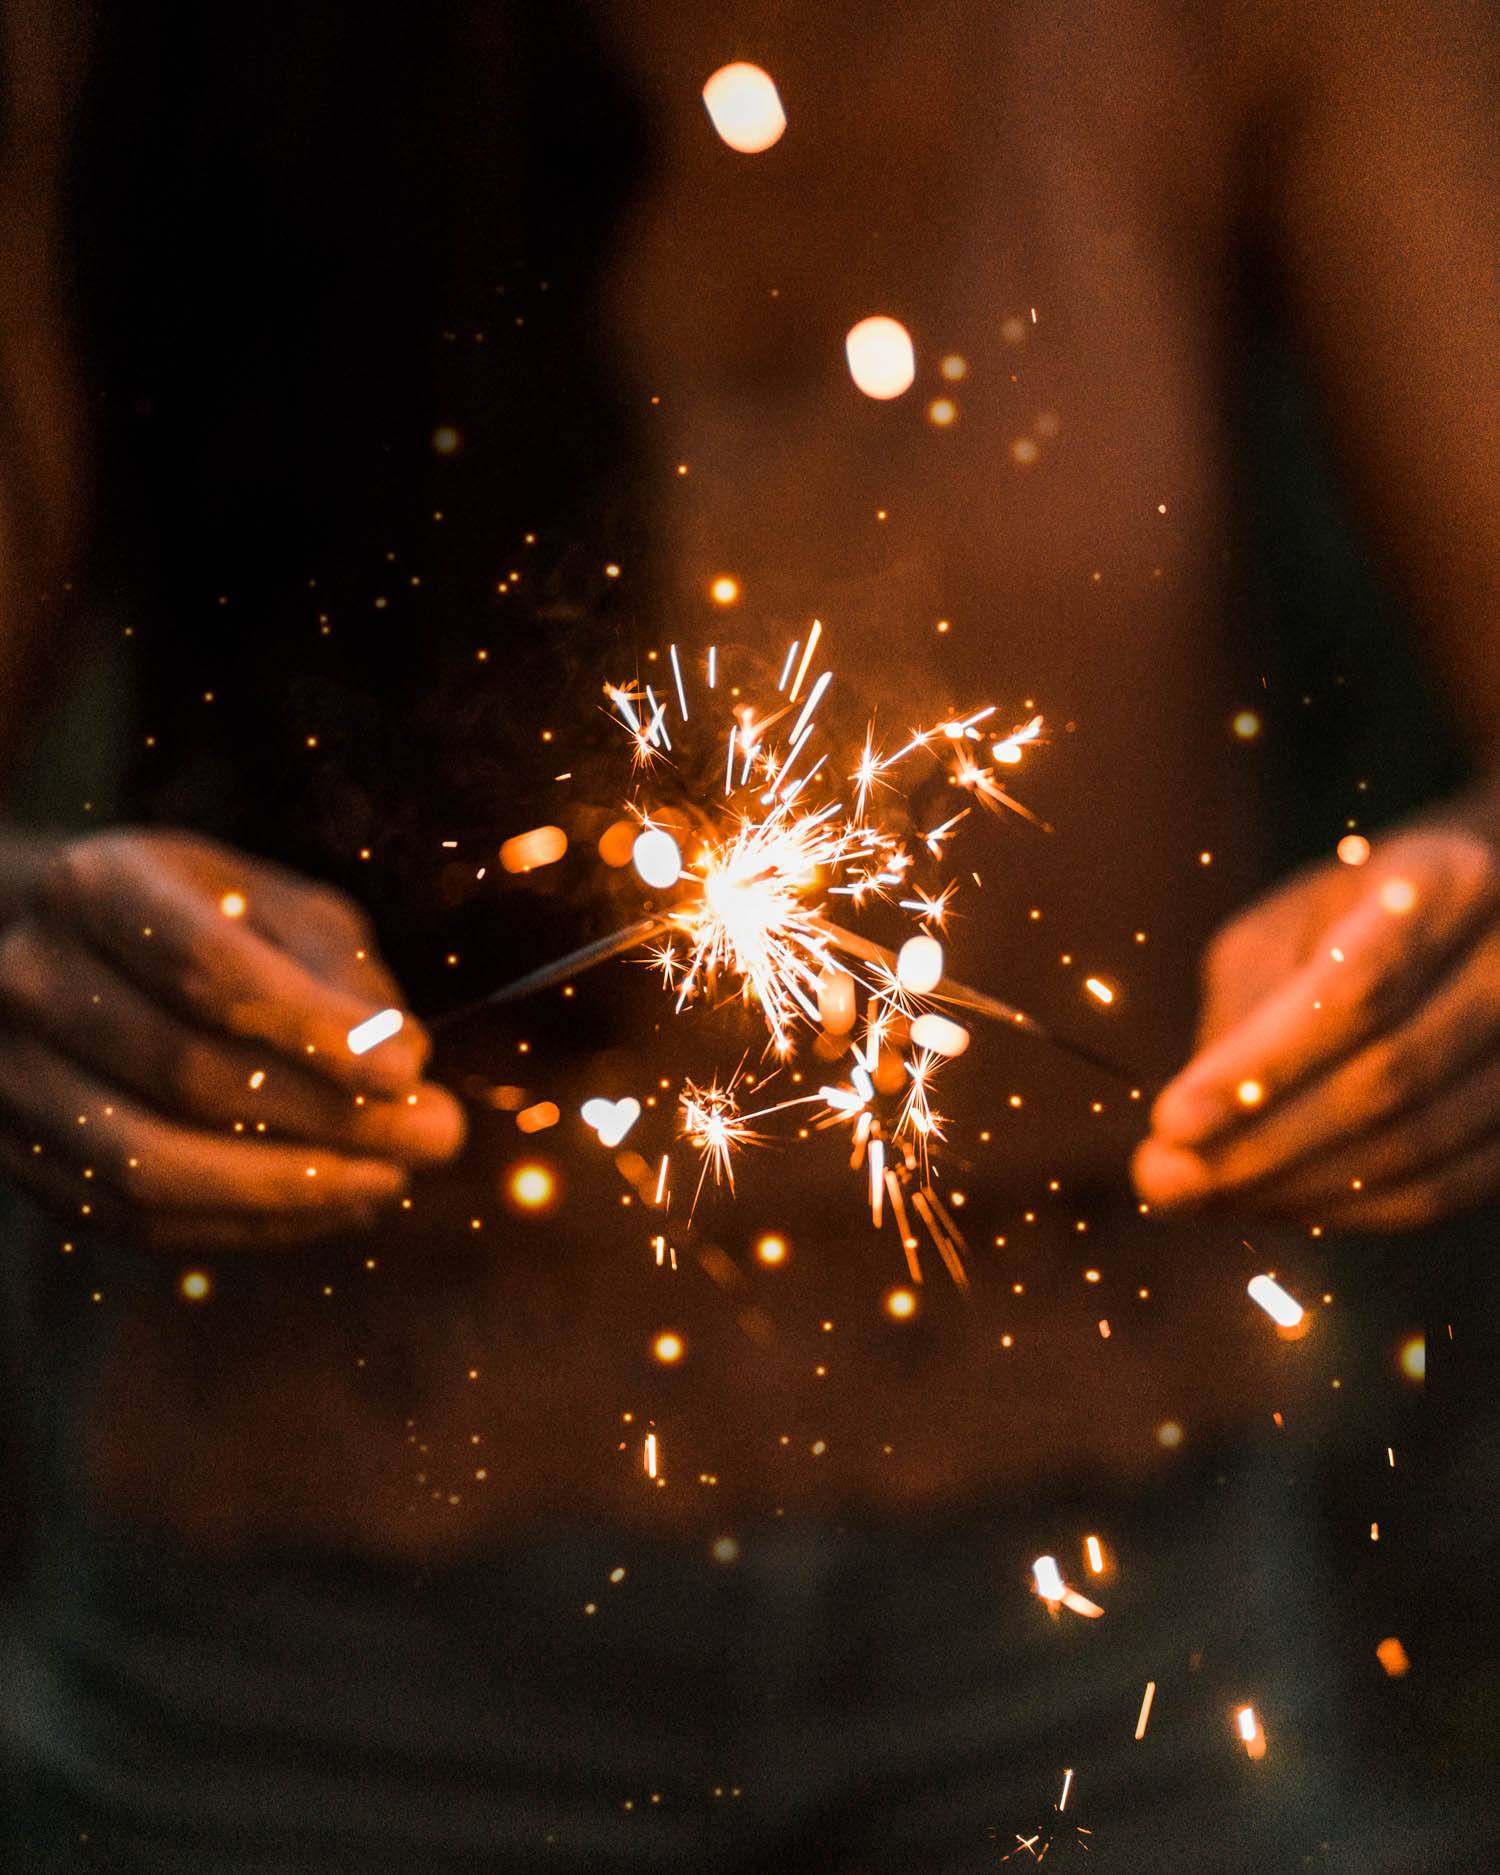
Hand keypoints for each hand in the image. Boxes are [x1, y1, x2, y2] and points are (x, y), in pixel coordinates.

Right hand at [0, 829, 464, 1246]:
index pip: (209, 972)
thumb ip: (339, 970)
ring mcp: (10, 1075)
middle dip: (329, 1119)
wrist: (61, 950)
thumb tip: (405, 1061)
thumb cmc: (200, 919)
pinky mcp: (17, 1156)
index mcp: (99, 888)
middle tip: (437, 1139)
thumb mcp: (274, 904)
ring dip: (288, 1190)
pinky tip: (332, 1208)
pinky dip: (243, 1226)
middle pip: (188, 1073)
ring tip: (390, 1182)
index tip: (409, 1073)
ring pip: (150, 1164)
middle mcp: (33, 979)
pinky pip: (132, 1218)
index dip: (315, 1031)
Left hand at [1132, 821, 1499, 1229]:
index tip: (1170, 1122)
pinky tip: (1277, 1205)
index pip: (1353, 994)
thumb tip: (1189, 1138)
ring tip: (1205, 1197)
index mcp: (1443, 886)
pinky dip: (1350, 1211)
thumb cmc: (1354, 920)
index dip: (1261, 1068)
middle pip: (1387, 1080)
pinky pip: (1443, 1191)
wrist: (1481, 922)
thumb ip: (1244, 1012)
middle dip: (1262, 1145)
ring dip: (1296, 1189)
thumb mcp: (1285, 929)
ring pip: (1417, 1148)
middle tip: (1165, 1182)